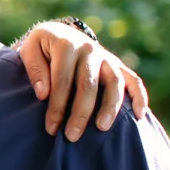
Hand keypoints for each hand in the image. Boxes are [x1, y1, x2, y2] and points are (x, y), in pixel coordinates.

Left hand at [19, 20, 148, 141]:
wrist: (59, 33)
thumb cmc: (41, 49)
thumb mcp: (29, 51)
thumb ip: (35, 70)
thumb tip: (44, 94)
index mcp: (66, 45)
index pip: (62, 81)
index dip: (57, 106)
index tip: (51, 128)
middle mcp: (89, 49)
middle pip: (88, 85)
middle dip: (80, 113)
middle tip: (72, 136)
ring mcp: (106, 56)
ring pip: (114, 82)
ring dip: (110, 107)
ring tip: (102, 128)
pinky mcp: (118, 64)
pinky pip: (134, 80)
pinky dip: (140, 96)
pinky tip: (140, 116)